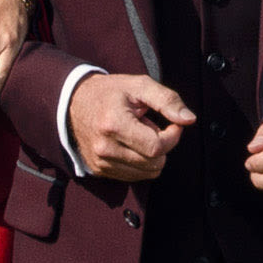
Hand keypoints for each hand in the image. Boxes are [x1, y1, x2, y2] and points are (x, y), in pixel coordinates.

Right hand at [68, 71, 193, 181]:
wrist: (74, 102)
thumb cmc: (110, 92)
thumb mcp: (140, 86)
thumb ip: (167, 100)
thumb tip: (189, 119)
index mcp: (114, 124)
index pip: (156, 147)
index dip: (172, 137)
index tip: (172, 124)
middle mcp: (104, 148)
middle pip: (154, 163)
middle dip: (162, 145)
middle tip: (151, 126)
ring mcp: (100, 162)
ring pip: (147, 173)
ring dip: (151, 155)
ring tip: (138, 134)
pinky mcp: (99, 171)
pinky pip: (134, 176)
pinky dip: (140, 162)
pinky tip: (130, 144)